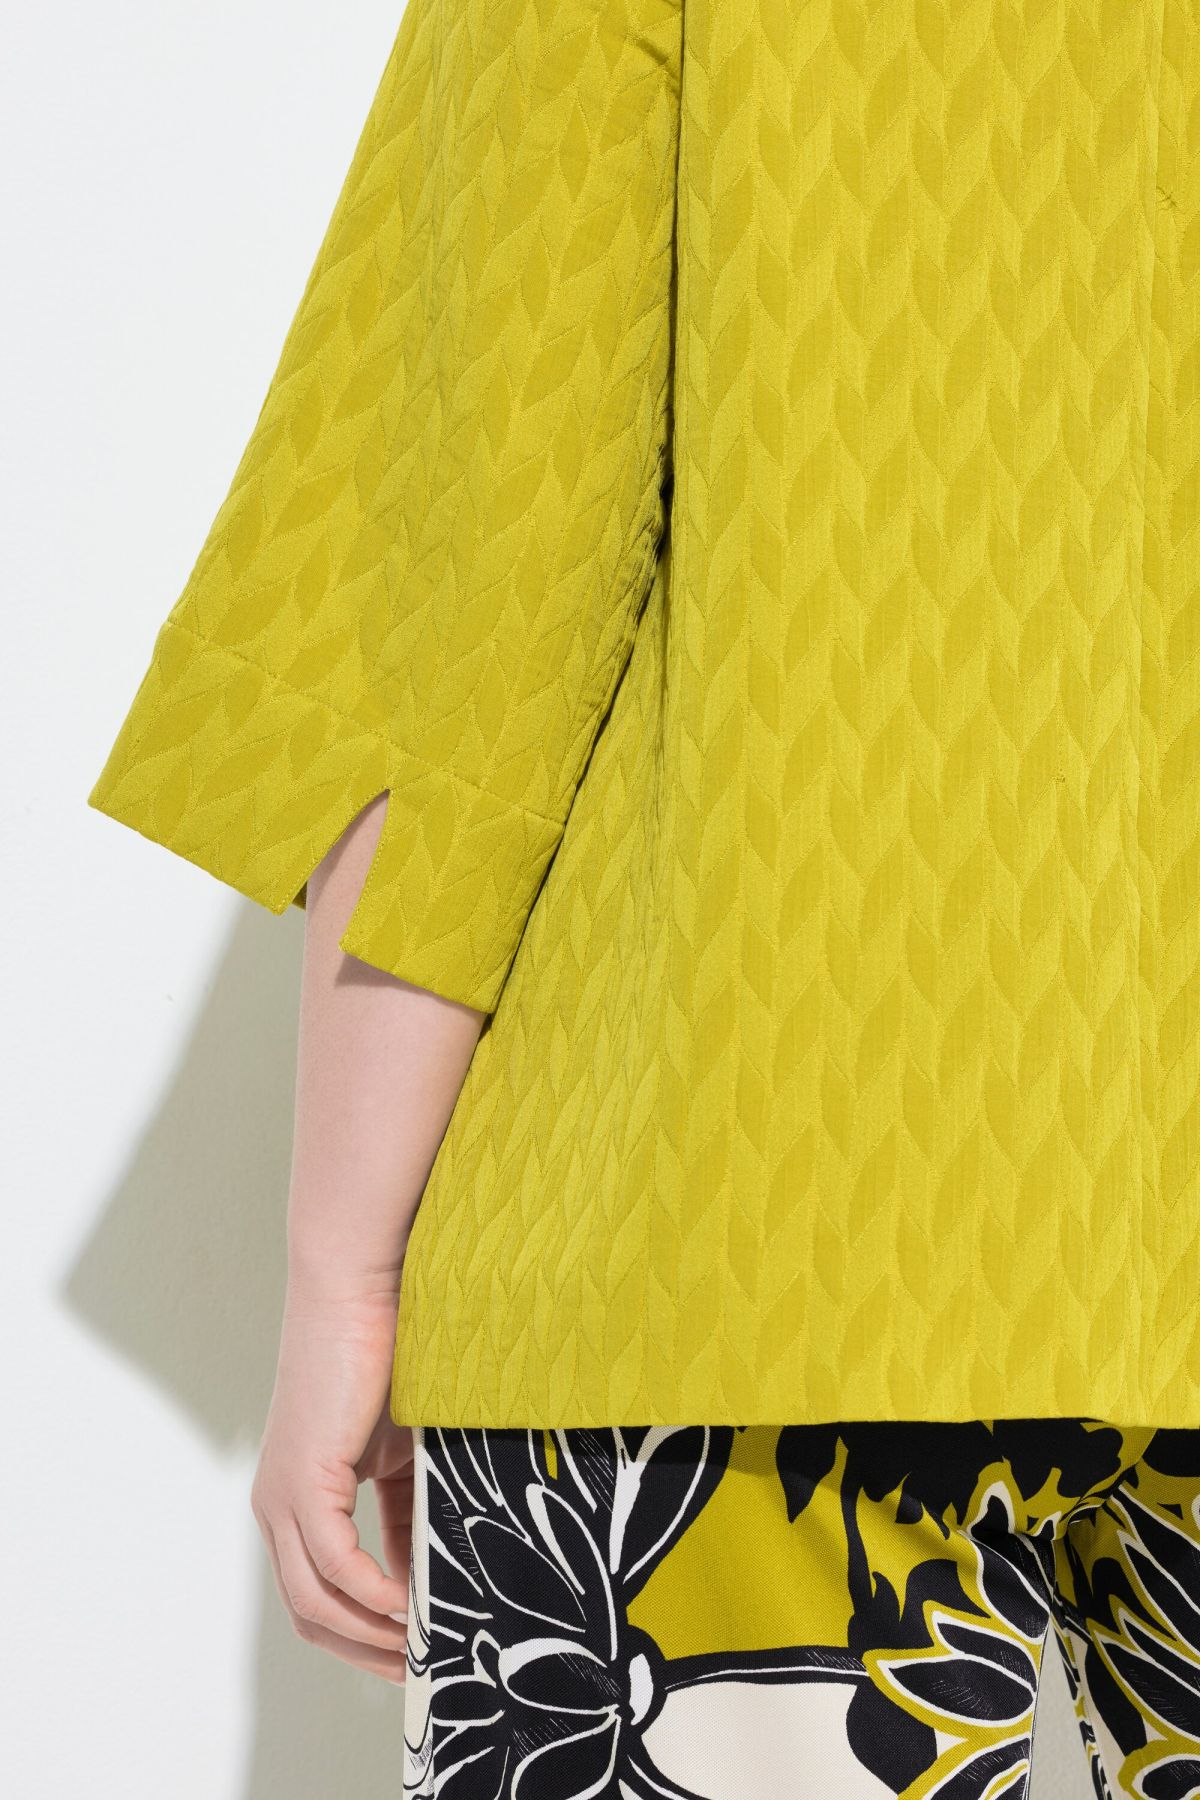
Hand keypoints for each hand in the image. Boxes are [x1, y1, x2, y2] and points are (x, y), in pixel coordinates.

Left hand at [251, 1286, 412, 1682]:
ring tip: (421, 1645)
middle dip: (364, 1652)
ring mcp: (284, 1498)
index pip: (321, 1597)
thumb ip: (408, 1513)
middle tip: (420, 1671)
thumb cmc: (387, 1358)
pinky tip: (408, 1603)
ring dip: (369, 1634)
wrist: (361, 1291)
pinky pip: (335, 1566)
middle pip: (309, 1617)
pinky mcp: (304, 1481)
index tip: (420, 1651)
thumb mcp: (404, 1454)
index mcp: (298, 1502)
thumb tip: (427, 1578)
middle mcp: (278, 1509)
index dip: (367, 1634)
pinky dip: (371, 1594)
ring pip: (316, 1602)